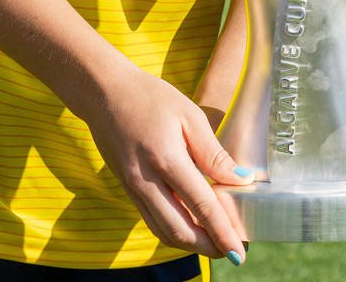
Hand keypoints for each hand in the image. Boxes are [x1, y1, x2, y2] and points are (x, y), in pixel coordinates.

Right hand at [79, 64, 254, 261]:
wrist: (104, 93)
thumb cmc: (150, 97)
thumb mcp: (189, 116)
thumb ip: (213, 153)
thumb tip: (241, 179)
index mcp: (166, 159)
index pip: (201, 206)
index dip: (222, 231)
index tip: (238, 252)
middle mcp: (147, 181)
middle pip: (180, 230)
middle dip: (208, 246)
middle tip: (232, 251)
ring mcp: (134, 188)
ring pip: (164, 231)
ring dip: (191, 244)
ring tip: (216, 244)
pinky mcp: (128, 190)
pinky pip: (153, 220)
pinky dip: (174, 231)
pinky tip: (192, 228)